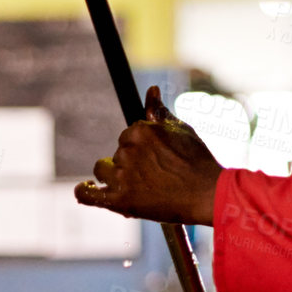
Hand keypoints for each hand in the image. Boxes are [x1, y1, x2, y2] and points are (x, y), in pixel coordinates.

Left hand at [75, 86, 222, 225]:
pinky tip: (85, 188)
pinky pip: (89, 195)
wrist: (208, 195)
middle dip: (130, 162)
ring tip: (134, 185)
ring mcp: (122, 177)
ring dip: (112, 176)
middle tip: (153, 175)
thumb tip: (151, 91)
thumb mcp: (181, 130)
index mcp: (140, 130)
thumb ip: (160, 112)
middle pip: (117, 153)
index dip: (140, 147)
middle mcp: (128, 151)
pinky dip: (84, 191)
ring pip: (103, 171)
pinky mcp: (120, 201)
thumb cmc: (198, 162)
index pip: (128, 136)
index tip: (153, 158)